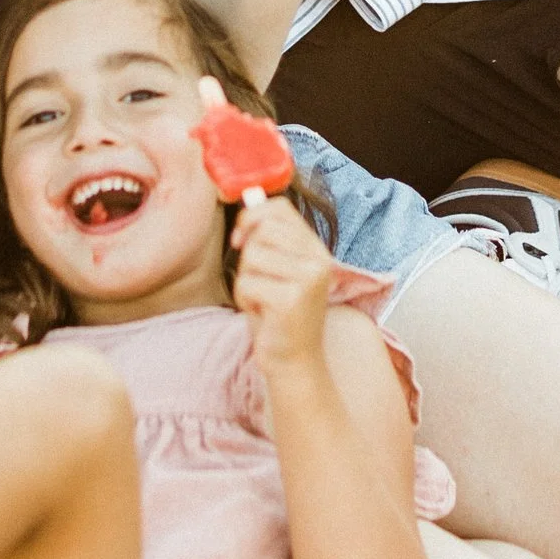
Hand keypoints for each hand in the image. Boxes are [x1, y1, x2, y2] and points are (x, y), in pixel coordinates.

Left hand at [229, 187, 334, 373]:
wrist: (294, 362)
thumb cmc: (279, 316)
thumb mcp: (277, 270)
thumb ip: (268, 236)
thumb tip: (249, 196)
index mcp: (316, 249)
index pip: (280, 209)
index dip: (252, 216)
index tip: (241, 238)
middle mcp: (318, 260)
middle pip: (263, 230)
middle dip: (248, 255)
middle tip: (257, 280)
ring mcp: (308, 279)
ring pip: (252, 256)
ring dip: (246, 280)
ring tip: (262, 300)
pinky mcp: (292, 299)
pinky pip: (247, 283)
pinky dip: (245, 300)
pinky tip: (262, 314)